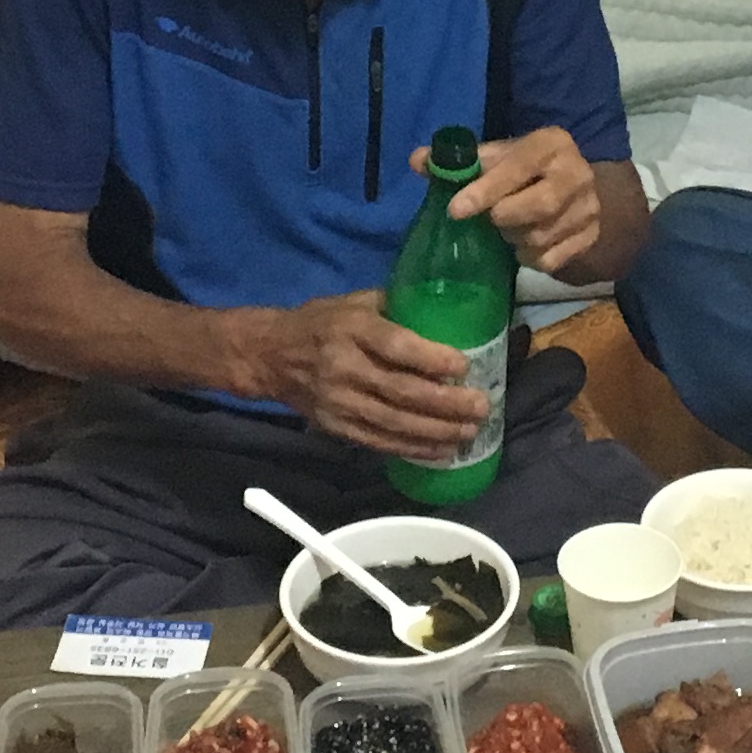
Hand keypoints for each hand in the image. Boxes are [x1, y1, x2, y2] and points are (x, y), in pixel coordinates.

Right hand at [241, 291, 489, 463]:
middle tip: (481, 406)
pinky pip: (379, 443)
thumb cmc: (321, 322)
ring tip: (469, 432)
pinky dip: (413, 450)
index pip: (395, 346)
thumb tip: (447, 310)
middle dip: (445, 403)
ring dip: (436, 432)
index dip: (431, 359)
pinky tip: (441, 451)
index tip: (463, 366)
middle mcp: (344, 367)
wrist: (271, 357)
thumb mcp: (354, 301)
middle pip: (400, 391)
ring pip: (394, 423)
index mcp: (350, 329)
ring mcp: (339, 402)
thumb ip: (396, 306)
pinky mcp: (336, 427)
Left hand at [427, 129, 602, 280]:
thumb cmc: (527, 170)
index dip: (486, 189)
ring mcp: (589, 209)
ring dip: (514, 239)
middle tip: (491, 220)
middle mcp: (578, 173)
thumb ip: (460, 160)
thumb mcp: (499, 156)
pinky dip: (528, 258)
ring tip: (508, 229)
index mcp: (552, 144)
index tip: (456, 209)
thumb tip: (418, 160)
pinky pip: (549, 261)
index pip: (519, 166)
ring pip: (541, 237)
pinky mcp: (591, 238)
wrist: (577, 187)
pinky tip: (524, 244)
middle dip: (504, 217)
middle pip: (538, 206)